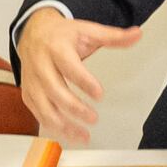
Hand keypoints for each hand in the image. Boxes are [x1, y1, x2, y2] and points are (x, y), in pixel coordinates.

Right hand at [15, 6, 141, 143]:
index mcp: (57, 48)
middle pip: (54, 89)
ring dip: (62, 124)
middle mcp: (41, 65)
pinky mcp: (28, 92)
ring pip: (43, 106)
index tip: (99, 94)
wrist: (33, 33)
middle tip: (93, 119)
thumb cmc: (63, 35)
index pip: (69, 66)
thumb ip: (113, 36)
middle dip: (73, 107)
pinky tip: (68, 134)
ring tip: (83, 135)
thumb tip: (138, 34)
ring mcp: (32, 80)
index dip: (83, 81)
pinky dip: (52, 126)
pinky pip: (37, 112)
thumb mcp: (88, 31)